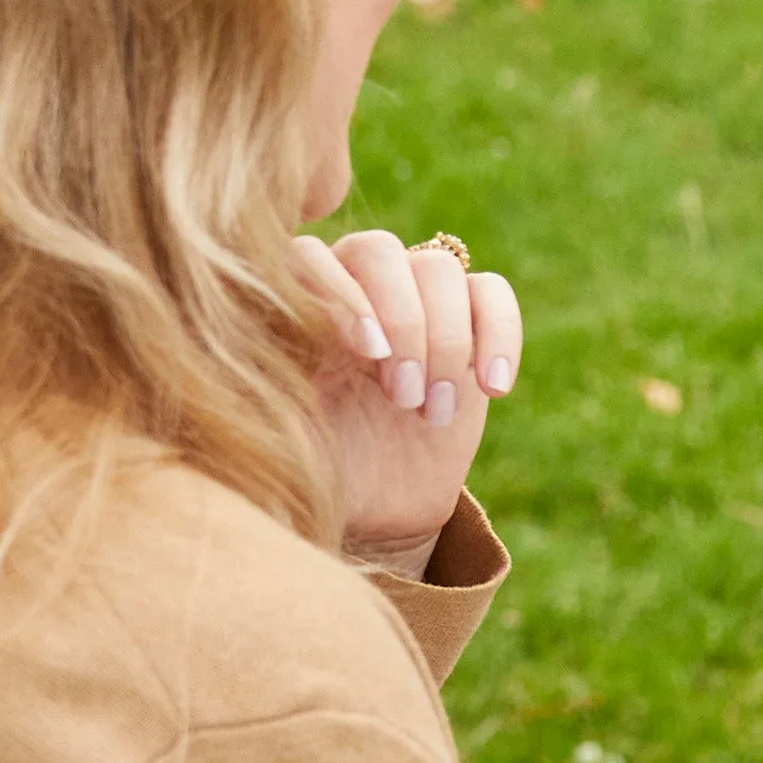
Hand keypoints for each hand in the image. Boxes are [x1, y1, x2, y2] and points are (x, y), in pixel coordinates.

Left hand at [295, 226, 522, 574]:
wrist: (372, 511)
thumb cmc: (314, 472)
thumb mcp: (278, 434)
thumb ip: (263, 379)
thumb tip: (261, 330)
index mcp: (292, 304)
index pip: (311, 255)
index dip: (343, 293)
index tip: (367, 354)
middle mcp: (349, 288)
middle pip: (380, 251)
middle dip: (403, 324)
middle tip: (402, 398)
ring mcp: (411, 300)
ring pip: (438, 268)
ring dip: (446, 340)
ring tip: (435, 412)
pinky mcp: (467, 323)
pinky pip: (492, 295)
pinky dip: (500, 336)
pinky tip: (493, 390)